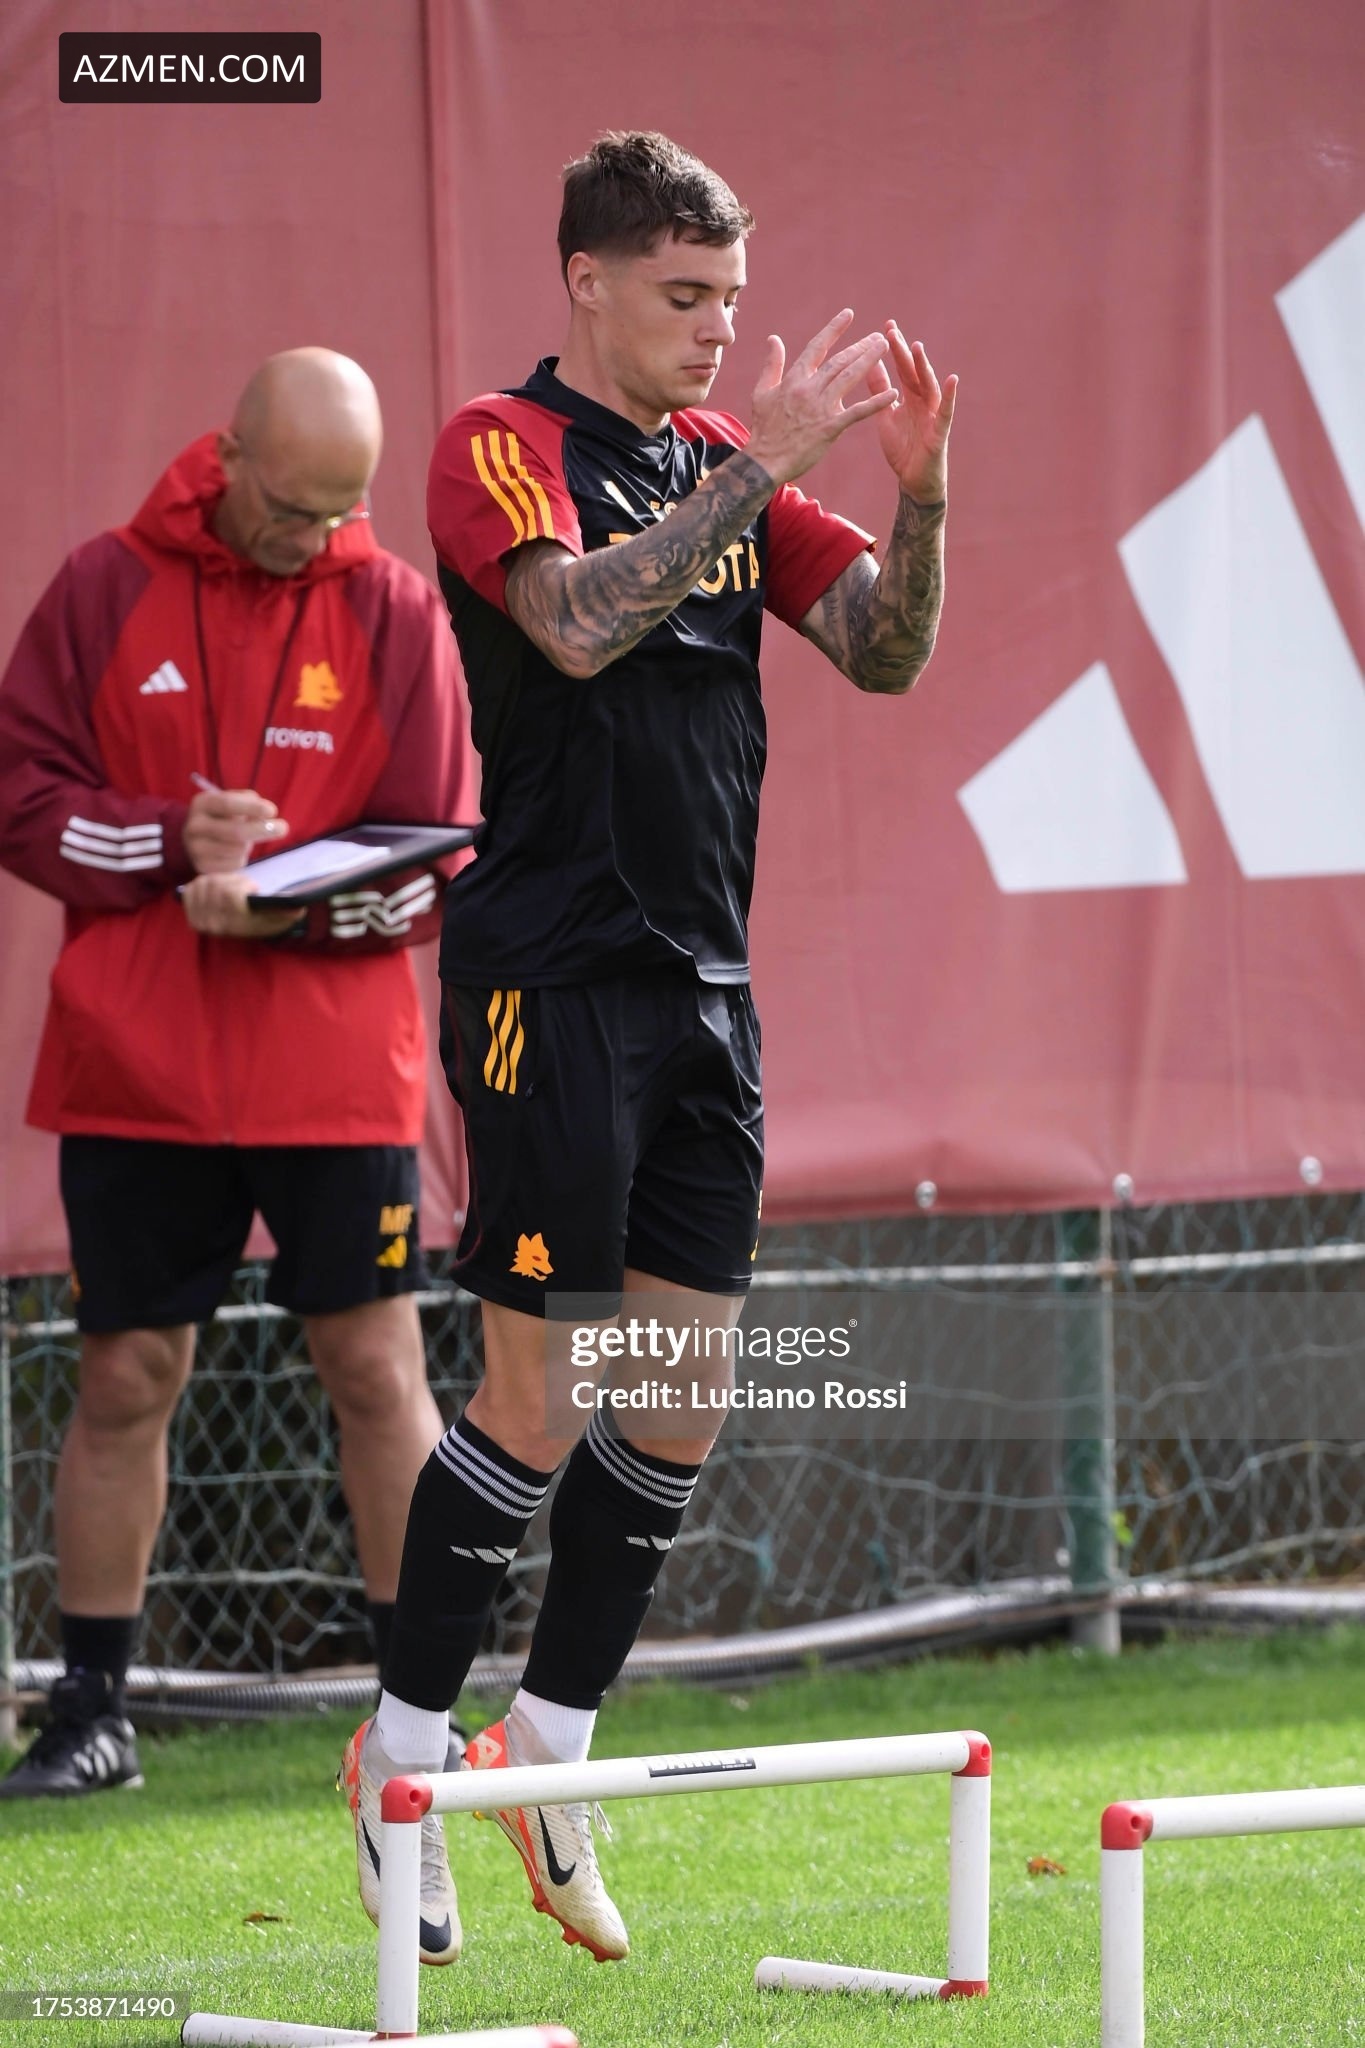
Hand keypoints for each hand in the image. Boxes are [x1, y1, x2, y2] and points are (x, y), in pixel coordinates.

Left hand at [181, 871, 304, 939]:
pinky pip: (192, 887)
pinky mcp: (190, 913)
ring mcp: (199, 919)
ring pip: (205, 883)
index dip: (242, 884)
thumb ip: (288, 913)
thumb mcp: (280, 918)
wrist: (246, 933)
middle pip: (216, 885)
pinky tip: (216, 889)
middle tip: (244, 885)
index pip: (229, 894)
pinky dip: (204, 883)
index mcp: (233, 925)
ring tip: (232, 887)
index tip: (253, 887)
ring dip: (220, 879)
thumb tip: (297, 908)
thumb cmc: (264, 921)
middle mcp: (213, 925)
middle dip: (233, 880)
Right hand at [184, 788, 287, 874]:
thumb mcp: (231, 802)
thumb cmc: (222, 816)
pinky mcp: (203, 867)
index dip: (251, 808)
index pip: (227, 804)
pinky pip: (234, 864)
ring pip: (237, 849)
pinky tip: (235, 852)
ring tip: (245, 839)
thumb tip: (267, 815)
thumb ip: (249, 803)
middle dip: (262, 830)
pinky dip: (242, 858)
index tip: (272, 811)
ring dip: (249, 844)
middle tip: (283, 827)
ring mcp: (196, 848)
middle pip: (235, 832)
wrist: (196, 839)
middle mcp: (194, 826)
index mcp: (202, 804)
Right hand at [746, 310, 897, 486]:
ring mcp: (820, 408)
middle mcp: (809, 389)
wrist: (764, 462)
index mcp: (794, 380)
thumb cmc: (764, 429)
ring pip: (848, 378)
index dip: (833, 329)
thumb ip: (772, 365)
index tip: (848, 314)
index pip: (817, 348)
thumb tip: (774, 339)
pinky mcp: (829, 428)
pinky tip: (892, 394)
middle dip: (860, 346)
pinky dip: (875, 403)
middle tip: (878, 336)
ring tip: (884, 347)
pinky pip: (857, 413)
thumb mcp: (762, 392)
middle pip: (839, 361)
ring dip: (868, 361)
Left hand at [868, 325, 956, 502]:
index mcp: (908, 398)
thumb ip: (880, 392)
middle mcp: (922, 402)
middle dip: (903, 352)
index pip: (901, 369)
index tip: (886, 326)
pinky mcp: (939, 433)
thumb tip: (869, 366)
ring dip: (923, 367)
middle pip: (913, 372)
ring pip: (928, 387)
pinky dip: (948, 397)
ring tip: (916, 347)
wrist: (914, 482)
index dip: (894, 349)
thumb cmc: (903, 450)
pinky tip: (951, 380)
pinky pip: (945, 413)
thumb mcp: (886, 417)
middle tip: (892, 330)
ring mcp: (932, 415)